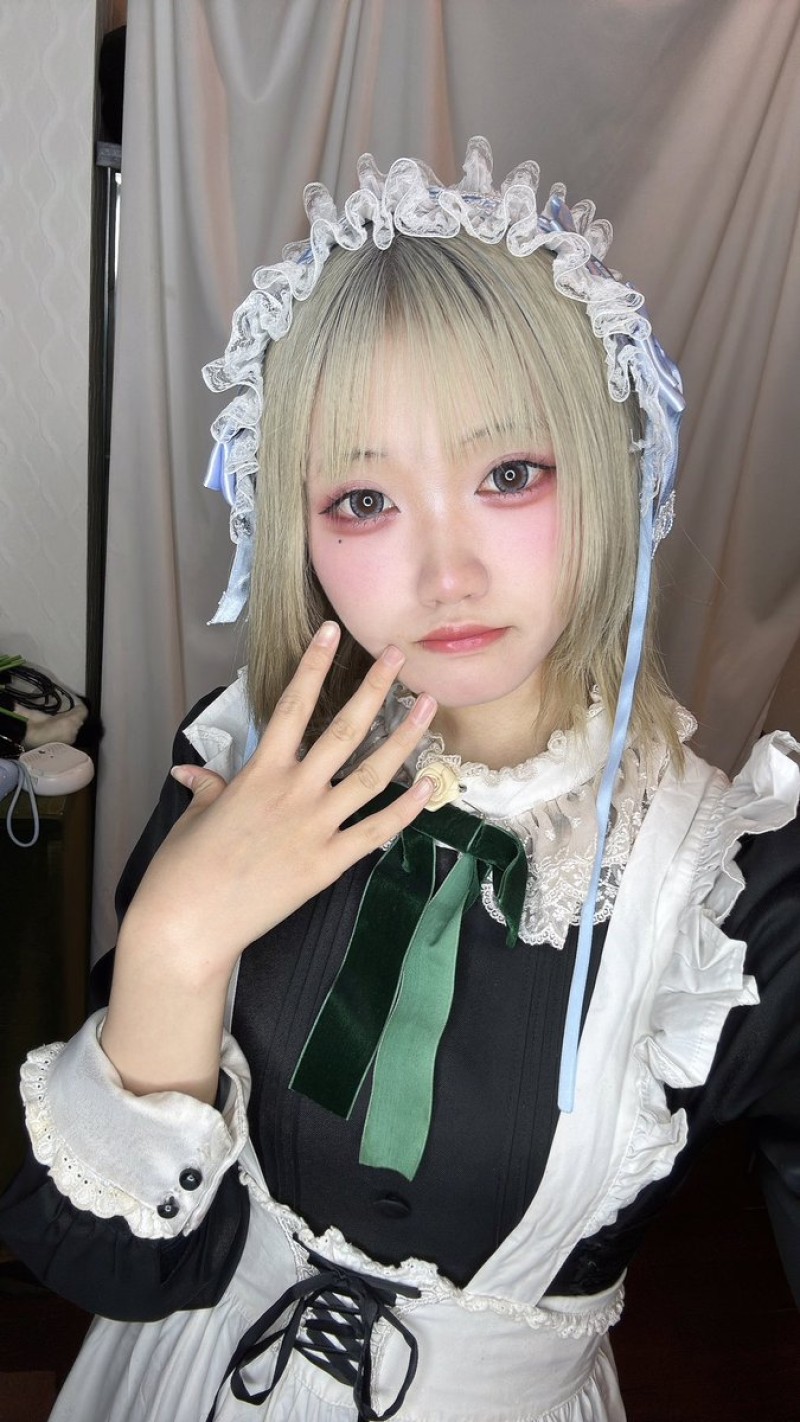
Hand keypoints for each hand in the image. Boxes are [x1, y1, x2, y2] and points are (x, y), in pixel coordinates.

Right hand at [121, 623, 437, 974]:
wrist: (189, 924)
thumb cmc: (183, 869)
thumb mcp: (194, 817)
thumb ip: (206, 787)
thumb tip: (191, 772)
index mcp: (259, 772)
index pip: (293, 706)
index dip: (314, 666)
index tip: (332, 633)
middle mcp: (294, 791)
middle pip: (345, 729)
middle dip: (375, 689)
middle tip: (400, 657)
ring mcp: (316, 827)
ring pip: (372, 773)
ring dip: (404, 738)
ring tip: (427, 707)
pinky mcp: (329, 864)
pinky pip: (376, 831)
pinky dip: (406, 809)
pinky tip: (429, 786)